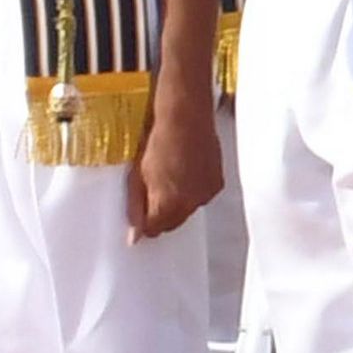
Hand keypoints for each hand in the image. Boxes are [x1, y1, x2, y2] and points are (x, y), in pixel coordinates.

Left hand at [128, 77, 223, 238]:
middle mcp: (193, 203)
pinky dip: (191, 192)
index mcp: (170, 203)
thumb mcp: (136, 176)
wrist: (184, 118)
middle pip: (173, 223)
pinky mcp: (218, 182)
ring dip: (177, 204)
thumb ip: (136, 207)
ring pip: (188, 210)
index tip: (138, 218)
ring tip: (167, 179)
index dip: (144, 225)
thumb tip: (135, 235)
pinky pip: (201, 197)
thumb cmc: (156, 141)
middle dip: (160, 217)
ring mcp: (208, 193)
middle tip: (149, 196)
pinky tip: (182, 174)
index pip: (156, 229)